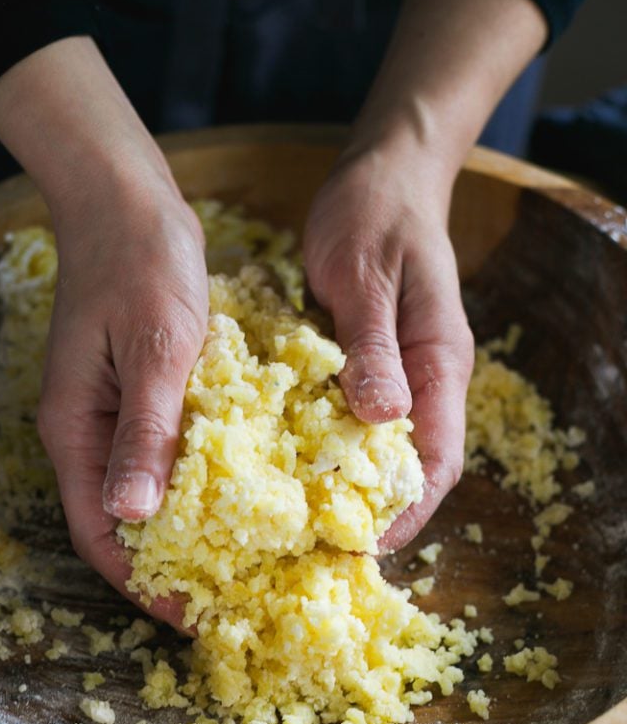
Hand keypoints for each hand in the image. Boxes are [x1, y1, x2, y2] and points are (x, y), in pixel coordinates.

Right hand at [0, 39, 207, 627]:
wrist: (128, 199)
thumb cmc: (140, 266)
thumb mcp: (154, 351)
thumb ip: (145, 432)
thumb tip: (132, 516)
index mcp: (76, 431)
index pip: (99, 534)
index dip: (142, 582)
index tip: (192, 614)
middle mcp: (88, 434)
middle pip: (121, 522)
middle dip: (169, 564)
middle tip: (230, 595)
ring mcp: (114, 414)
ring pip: (146, 493)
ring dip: (187, 528)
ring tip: (243, 558)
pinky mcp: (143, 395)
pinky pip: (166, 456)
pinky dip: (198, 482)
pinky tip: (242, 494)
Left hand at [303, 145, 473, 550]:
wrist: (380, 175)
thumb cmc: (375, 216)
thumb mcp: (366, 277)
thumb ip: (374, 346)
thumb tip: (381, 416)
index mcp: (440, 366)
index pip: (437, 462)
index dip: (407, 512)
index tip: (365, 547)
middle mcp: (423, 383)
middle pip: (408, 470)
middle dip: (370, 513)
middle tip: (313, 548)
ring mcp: (395, 377)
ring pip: (377, 452)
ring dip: (344, 489)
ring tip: (293, 523)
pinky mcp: (365, 369)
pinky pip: (348, 423)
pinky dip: (323, 452)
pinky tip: (284, 469)